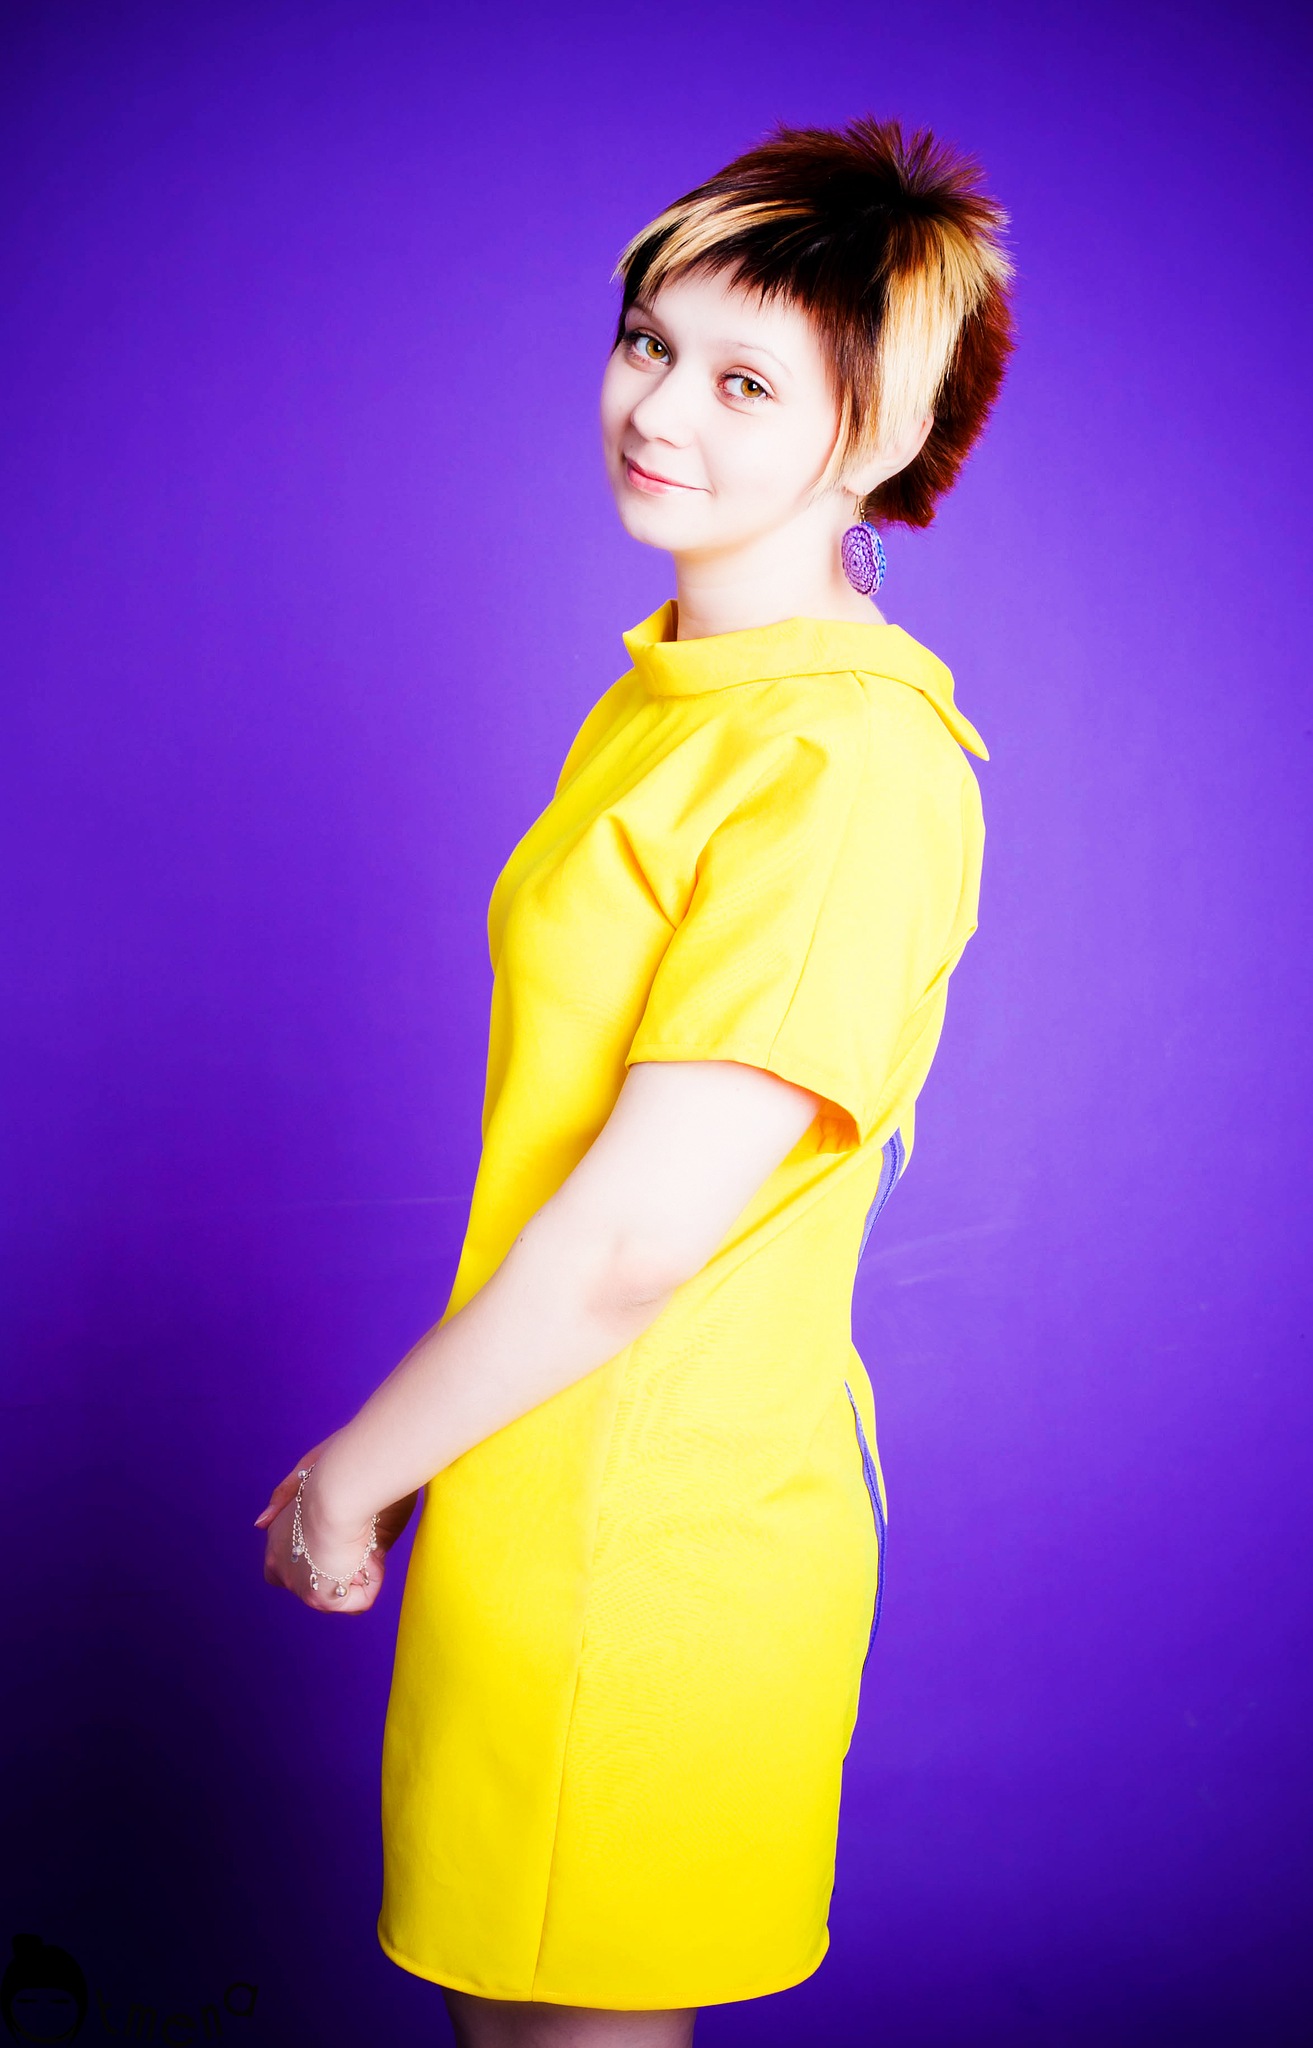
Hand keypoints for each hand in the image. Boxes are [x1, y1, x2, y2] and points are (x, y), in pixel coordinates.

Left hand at [255, 1437, 419, 1615]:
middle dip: (340, 1566)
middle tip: (361, 1533)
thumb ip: (285, 1496)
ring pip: (339, 1590)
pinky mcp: (317, 1596)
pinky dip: (373, 1580)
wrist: (345, 1481)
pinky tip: (371, 1553)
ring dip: (360, 1569)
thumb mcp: (307, 1471)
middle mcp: (279, 1559)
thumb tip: (261, 1523)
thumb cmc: (339, 1465)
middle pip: (313, 1580)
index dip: (324, 1550)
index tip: (346, 1528)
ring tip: (367, 1538)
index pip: (291, 1556)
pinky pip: (356, 1601)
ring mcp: (296, 1581)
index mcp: (279, 1529)